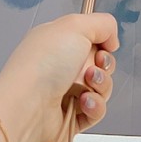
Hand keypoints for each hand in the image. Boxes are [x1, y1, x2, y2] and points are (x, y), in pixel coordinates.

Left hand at [0, 13, 117, 141]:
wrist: (27, 107)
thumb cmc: (44, 63)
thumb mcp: (75, 26)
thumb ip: (103, 24)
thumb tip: (112, 39)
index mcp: (58, 42)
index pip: (90, 38)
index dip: (102, 41)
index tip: (103, 44)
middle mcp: (61, 66)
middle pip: (100, 63)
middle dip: (104, 63)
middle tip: (94, 65)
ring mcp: (66, 92)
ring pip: (102, 87)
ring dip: (101, 84)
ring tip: (86, 85)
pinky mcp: (72, 118)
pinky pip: (97, 110)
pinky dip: (95, 105)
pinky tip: (83, 102)